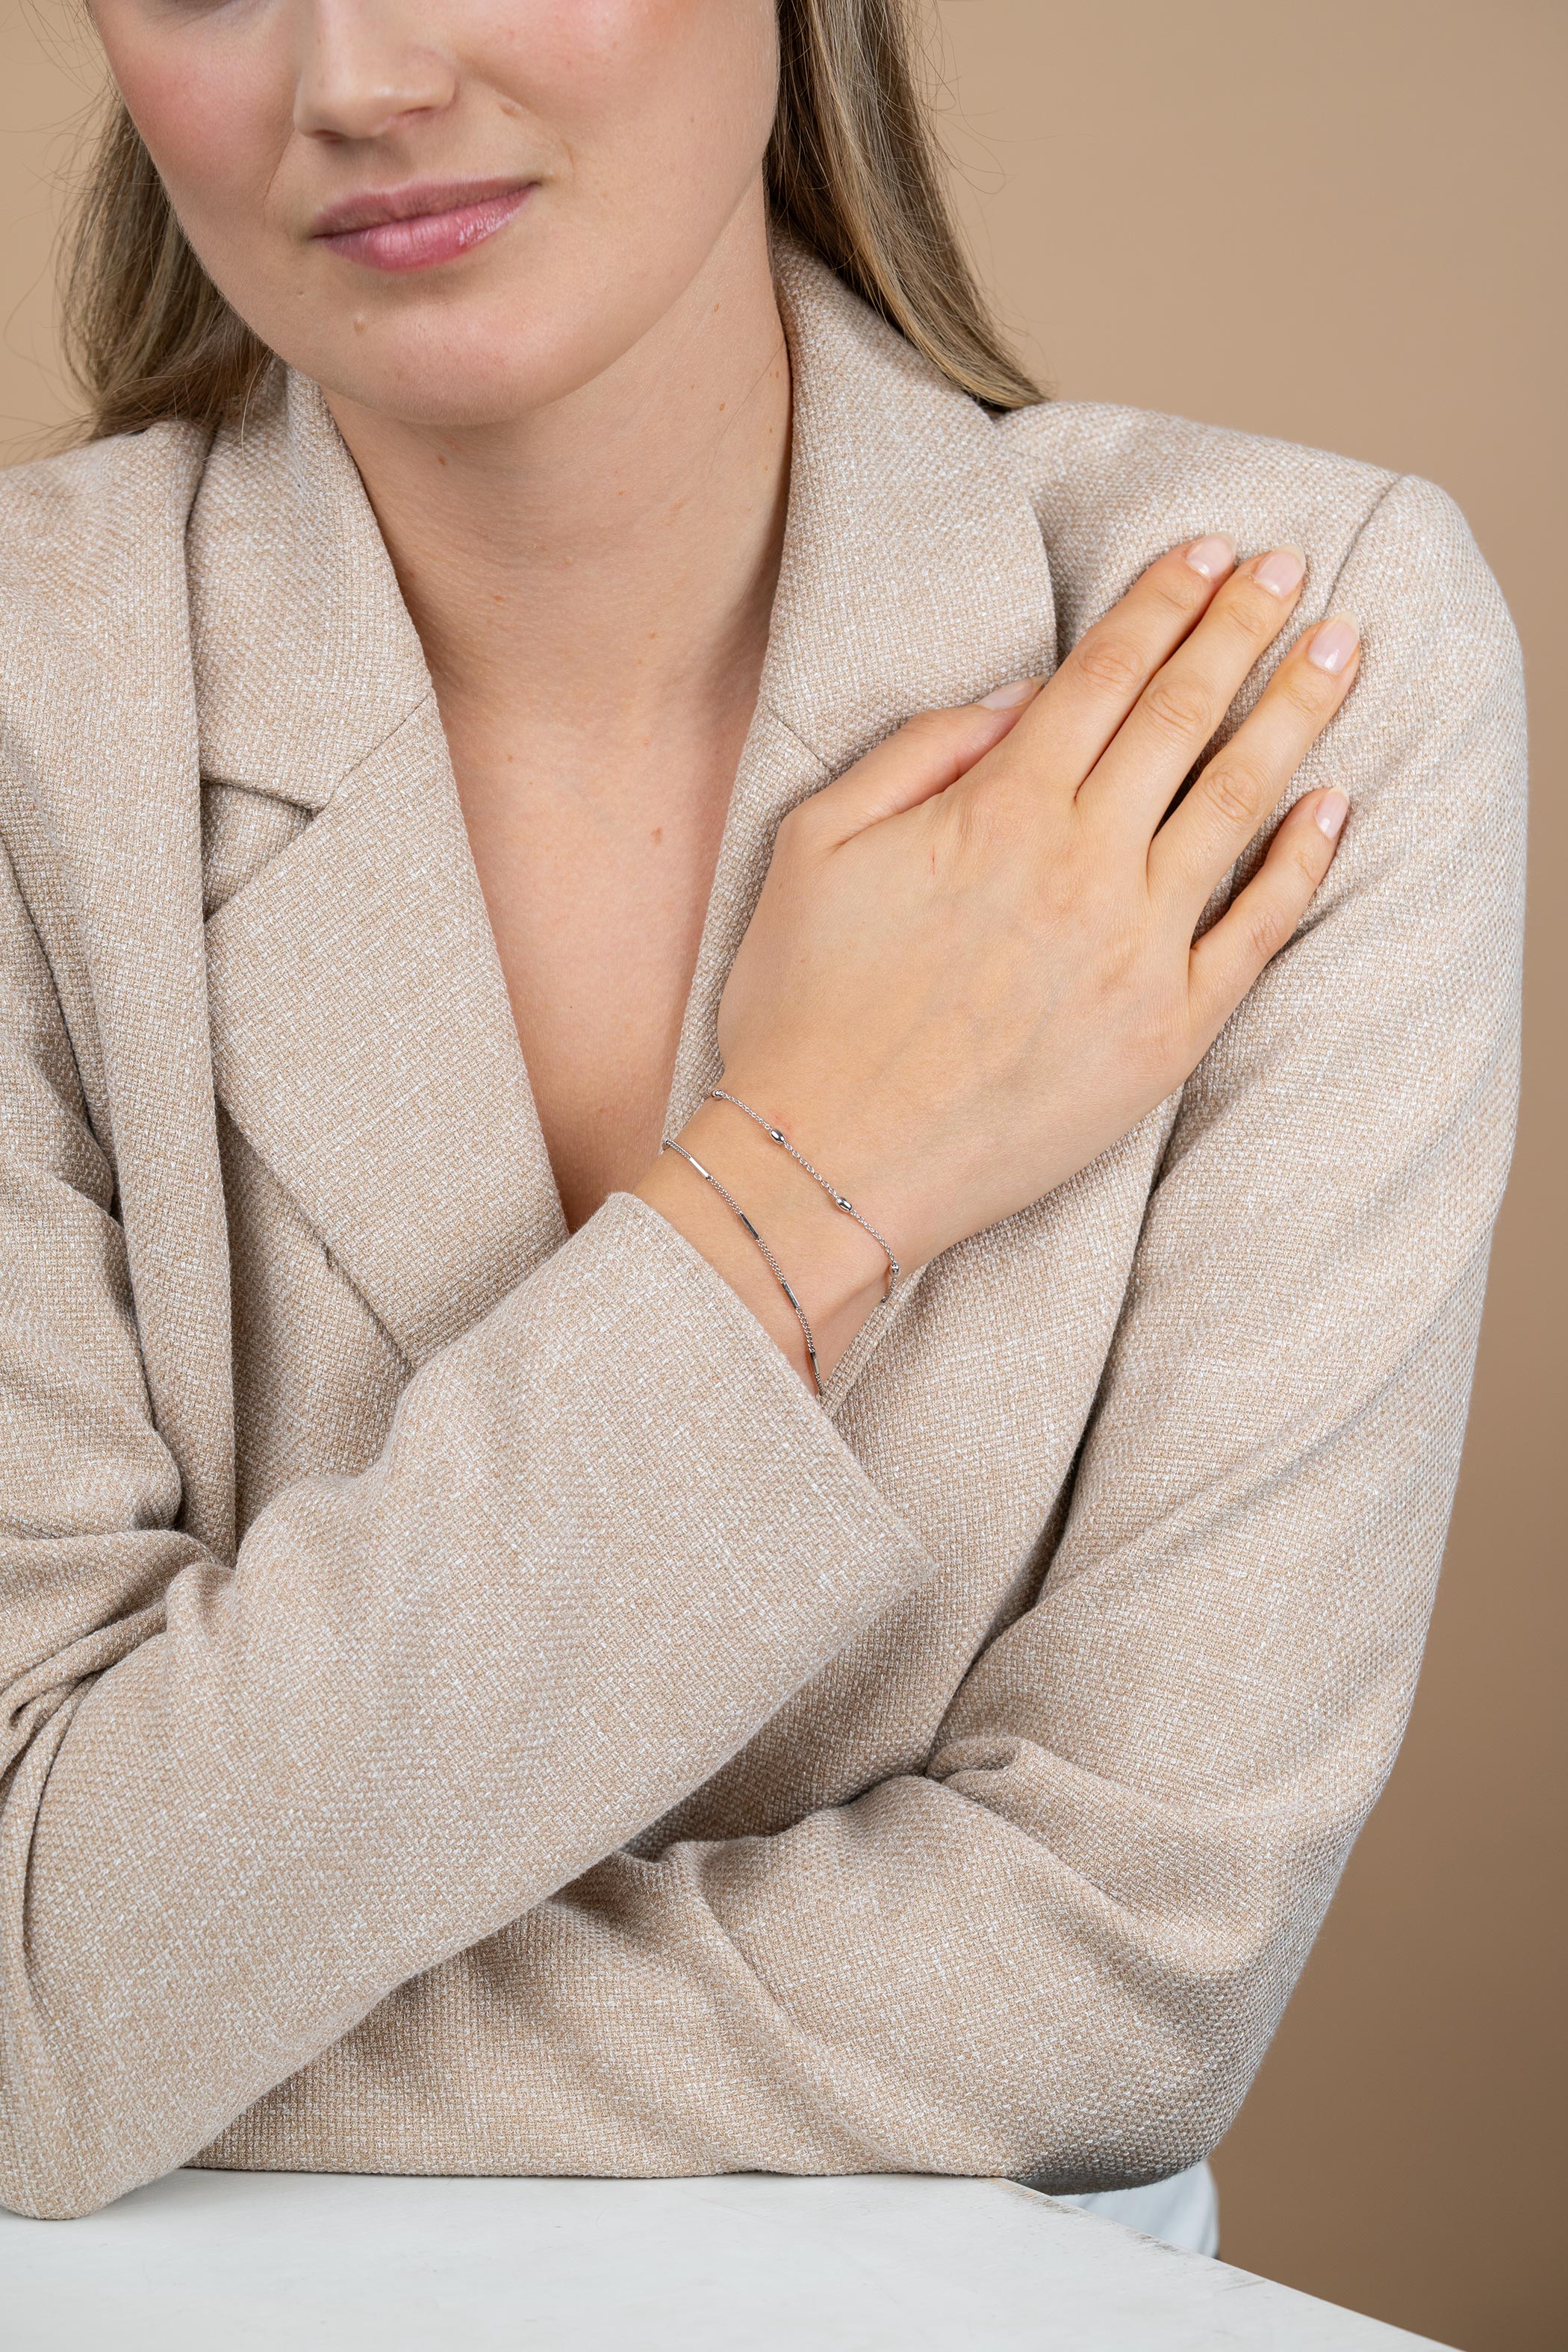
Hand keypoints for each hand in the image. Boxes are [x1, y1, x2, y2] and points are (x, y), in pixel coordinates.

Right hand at [710, 536, 1357, 1274]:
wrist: (828, 1169)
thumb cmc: (804, 1010)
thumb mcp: (815, 845)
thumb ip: (916, 753)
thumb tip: (1016, 694)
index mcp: (997, 808)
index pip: (1105, 674)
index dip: (1164, 601)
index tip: (1212, 553)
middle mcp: (1082, 862)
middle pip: (1185, 714)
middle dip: (1244, 628)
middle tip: (1291, 569)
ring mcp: (1137, 948)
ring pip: (1239, 802)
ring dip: (1296, 714)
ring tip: (1342, 651)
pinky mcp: (1168, 1031)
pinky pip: (1258, 929)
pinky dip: (1303, 860)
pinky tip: (1333, 804)